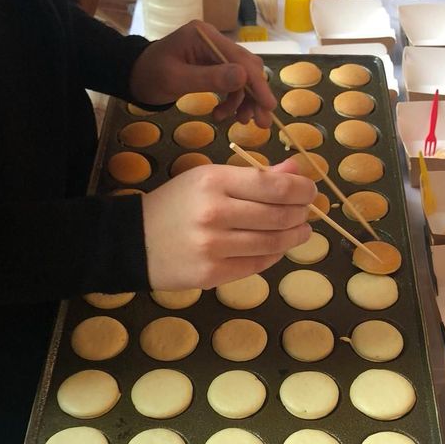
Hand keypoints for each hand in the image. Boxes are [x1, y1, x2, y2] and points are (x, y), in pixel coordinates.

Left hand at [129, 20, 276, 127]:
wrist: (133, 77)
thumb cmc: (150, 76)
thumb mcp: (177, 79)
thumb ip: (210, 78)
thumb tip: (244, 77)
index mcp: (205, 36)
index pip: (241, 59)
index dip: (257, 84)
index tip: (269, 106)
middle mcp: (214, 40)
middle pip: (246, 67)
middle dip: (254, 96)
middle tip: (261, 123)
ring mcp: (214, 53)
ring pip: (242, 78)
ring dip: (243, 101)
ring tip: (237, 122)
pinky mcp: (211, 65)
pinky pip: (231, 83)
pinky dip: (231, 100)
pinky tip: (221, 115)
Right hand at [141, 159, 314, 288]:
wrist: (135, 241)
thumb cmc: (176, 205)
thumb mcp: (210, 178)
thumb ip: (255, 175)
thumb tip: (296, 169)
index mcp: (214, 181)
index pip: (275, 185)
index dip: (302, 188)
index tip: (309, 190)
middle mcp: (215, 213)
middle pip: (279, 215)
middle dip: (302, 213)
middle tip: (307, 212)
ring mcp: (214, 247)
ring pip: (273, 242)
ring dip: (294, 236)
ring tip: (300, 231)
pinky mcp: (213, 274)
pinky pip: (258, 264)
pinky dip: (275, 255)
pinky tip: (278, 247)